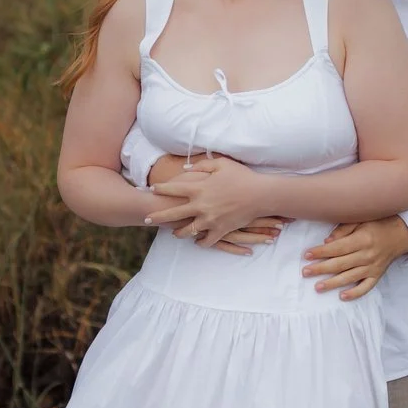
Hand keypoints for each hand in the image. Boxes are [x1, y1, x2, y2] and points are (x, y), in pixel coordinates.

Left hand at [147, 159, 278, 247]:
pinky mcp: (220, 230)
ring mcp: (210, 220)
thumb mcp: (222, 164)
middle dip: (158, 216)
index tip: (151, 189)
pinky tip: (197, 242)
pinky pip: (206, 241)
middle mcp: (201, 205)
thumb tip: (186, 168)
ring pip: (187, 231)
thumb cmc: (242, 176)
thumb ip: (202, 165)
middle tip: (147, 218)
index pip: (174, 188)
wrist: (261, 195)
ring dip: (178, 233)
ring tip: (173, 234)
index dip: (161, 189)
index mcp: (199, 188)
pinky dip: (201, 243)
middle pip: (173, 213)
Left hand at [302, 216, 407, 298]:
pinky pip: (366, 287)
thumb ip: (343, 229)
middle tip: (305, 272)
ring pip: (349, 277)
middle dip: (321, 269)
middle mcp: (367, 255)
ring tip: (317, 287)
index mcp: (362, 239)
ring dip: (332, 283)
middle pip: (340, 264)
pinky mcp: (377, 275)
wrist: (401, 234)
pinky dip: (354, 293)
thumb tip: (327, 242)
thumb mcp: (361, 219)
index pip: (337, 248)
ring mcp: (373, 267)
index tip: (307, 255)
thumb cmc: (378, 224)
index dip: (321, 252)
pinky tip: (342, 297)